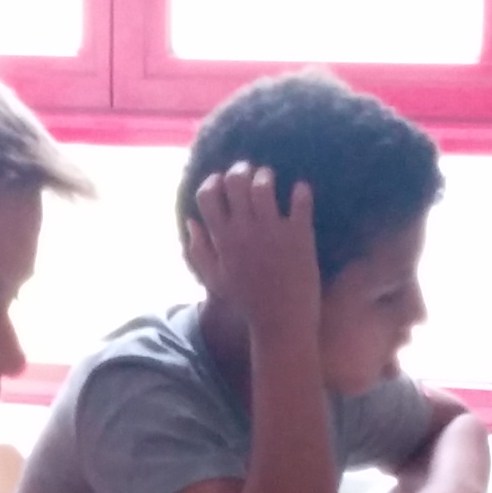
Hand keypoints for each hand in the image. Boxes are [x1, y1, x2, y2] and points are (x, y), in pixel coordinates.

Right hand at [186, 163, 323, 349]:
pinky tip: (299, 190)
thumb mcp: (214, 280)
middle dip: (241, 171)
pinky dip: (301, 191)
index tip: (221, 182)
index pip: (208, 195)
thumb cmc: (247, 302)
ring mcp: (273, 231)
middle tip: (250, 174)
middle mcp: (245, 231)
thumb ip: (198, 251)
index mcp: (223, 240)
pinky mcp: (299, 235)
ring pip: (264, 185)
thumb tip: (191, 221)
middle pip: (235, 181)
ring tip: (270, 180)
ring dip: (266, 176)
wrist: (282, 322)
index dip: (212, 182)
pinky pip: (300, 201)